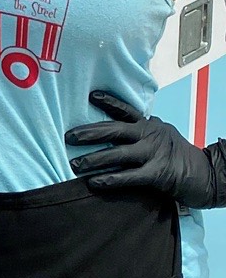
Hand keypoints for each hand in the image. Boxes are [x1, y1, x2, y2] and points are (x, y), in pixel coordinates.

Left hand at [66, 89, 225, 205]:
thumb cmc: (181, 157)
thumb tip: (120, 130)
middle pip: (115, 130)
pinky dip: (110, 179)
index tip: (91, 95)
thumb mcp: (164, 136)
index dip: (109, 102)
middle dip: (90, 133)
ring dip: (94, 159)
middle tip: (69, 136)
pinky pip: (128, 176)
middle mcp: (151, 135)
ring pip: (117, 154)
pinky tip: (94, 182)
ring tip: (75, 164)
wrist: (208, 175)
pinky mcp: (158, 174)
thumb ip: (144, 131)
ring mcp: (154, 153)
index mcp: (151, 125)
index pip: (126, 110)